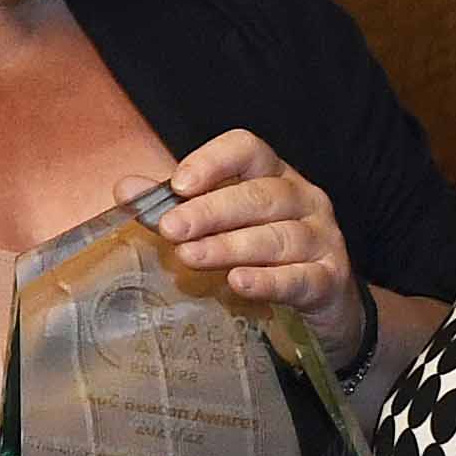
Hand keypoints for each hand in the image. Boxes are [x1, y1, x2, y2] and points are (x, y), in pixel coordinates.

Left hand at [152, 129, 370, 360]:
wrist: (322, 305)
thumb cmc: (265, 255)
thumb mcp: (222, 225)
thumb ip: (177, 207)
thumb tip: (125, 189)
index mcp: (275, 175)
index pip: (249, 150)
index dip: (214, 162)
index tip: (178, 184)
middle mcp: (304, 199)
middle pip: (260, 195)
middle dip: (211, 211)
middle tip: (170, 229)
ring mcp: (322, 239)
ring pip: (278, 237)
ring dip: (230, 246)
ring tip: (190, 257)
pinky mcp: (330, 280)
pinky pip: (300, 278)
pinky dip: (269, 281)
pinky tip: (239, 283)